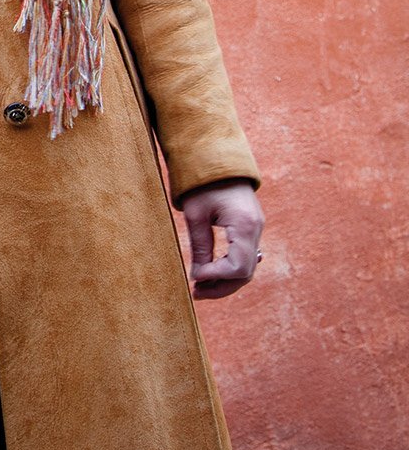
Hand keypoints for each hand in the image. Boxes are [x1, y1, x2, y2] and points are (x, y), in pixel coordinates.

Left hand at [179, 180, 264, 299]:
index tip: (194, 277)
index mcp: (244, 225)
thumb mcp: (195, 214)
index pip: (237, 266)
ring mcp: (256, 228)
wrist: (218, 157)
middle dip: (221, 286)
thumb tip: (198, 276)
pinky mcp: (250, 227)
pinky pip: (246, 256)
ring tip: (200, 287)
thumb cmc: (203, 182)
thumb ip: (200, 246)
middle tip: (196, 293)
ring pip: (247, 267)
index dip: (216, 277)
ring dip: (225, 280)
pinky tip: (214, 274)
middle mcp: (256, 229)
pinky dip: (231, 268)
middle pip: (245, 272)